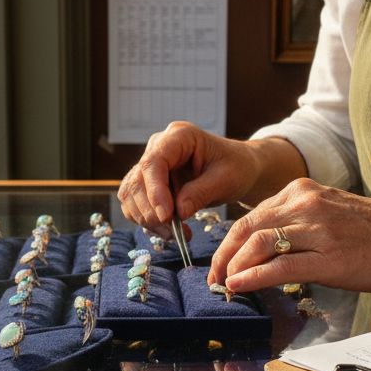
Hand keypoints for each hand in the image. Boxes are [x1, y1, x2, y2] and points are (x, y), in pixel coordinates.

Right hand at [117, 121, 264, 230]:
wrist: (238, 169)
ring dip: (148, 219)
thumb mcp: (226, 179)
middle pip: (138, 180)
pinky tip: (169, 231)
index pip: (153, 162)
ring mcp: (151, 164)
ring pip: (131, 194)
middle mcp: (159, 147)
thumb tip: (178, 213)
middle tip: (175, 232)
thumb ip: (201, 193)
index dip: (155, 191)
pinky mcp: (148, 182)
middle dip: (152, 212)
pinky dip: (147, 221)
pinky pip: (135, 204)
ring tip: (175, 234)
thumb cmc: (236, 167)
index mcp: (179, 136)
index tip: (166, 216)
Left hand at [209, 178, 370, 293]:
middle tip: (213, 276)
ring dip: (234, 266)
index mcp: (305, 191)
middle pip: (248, 227)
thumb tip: (269, 250)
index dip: (231, 241)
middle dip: (224, 254)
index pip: (254, 215)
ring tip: (224, 284)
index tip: (222, 261)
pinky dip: (254, 277)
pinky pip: (281, 265)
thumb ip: (302, 224)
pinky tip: (240, 286)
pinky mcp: (330, 257)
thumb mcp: (335, 214)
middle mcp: (307, 204)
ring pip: (259, 244)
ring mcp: (319, 229)